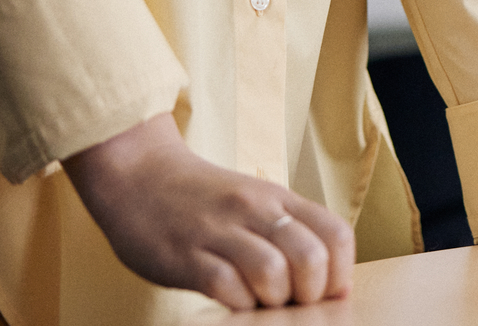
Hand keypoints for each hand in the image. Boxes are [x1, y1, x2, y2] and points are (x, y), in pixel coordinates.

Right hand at [64, 114, 353, 308]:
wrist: (137, 173)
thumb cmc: (201, 199)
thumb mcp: (254, 203)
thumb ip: (286, 232)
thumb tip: (324, 279)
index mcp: (277, 199)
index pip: (336, 234)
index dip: (340, 273)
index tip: (324, 292)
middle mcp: (254, 210)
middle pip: (311, 258)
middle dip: (310, 294)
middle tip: (291, 302)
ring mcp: (218, 232)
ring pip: (272, 272)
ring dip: (273, 300)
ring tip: (260, 302)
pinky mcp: (184, 255)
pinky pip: (224, 286)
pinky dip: (236, 304)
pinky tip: (230, 300)